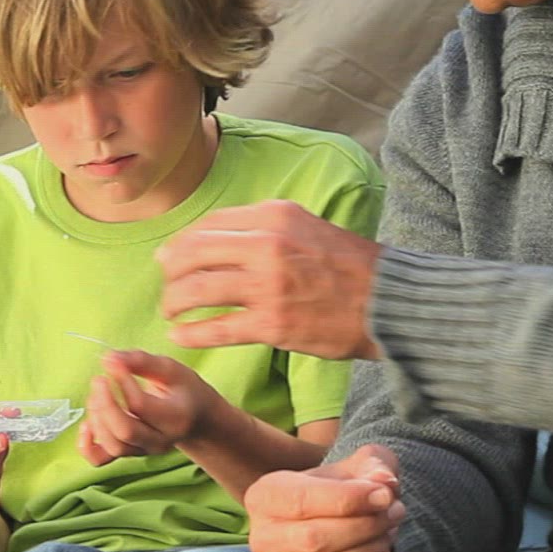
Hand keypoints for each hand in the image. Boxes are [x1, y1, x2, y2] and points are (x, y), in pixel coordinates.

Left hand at [76, 350, 219, 464]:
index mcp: (176, 417)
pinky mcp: (129, 454)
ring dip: (97, 418)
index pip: (140, 405)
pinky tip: (86, 425)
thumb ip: (141, 361)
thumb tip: (109, 359)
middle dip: (105, 403)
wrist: (195, 417)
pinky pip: (101, 460)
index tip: (115, 364)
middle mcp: (161, 440)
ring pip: (113, 445)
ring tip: (97, 395)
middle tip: (99, 379)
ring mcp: (144, 451)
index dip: (122, 382)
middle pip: (125, 431)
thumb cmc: (183, 390)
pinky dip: (87, 445)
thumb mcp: (170, 369)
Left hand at [157, 200, 382, 359]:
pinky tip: (181, 336)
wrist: (387, 300)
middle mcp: (267, 245)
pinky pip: (217, 328)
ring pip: (198, 290)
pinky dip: (192, 333)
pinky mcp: (272, 324)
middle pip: (194, 254)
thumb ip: (262, 227)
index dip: (182, 243)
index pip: (208, 225)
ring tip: (170, 312)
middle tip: (166, 286)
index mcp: (274, 215)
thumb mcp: (305, 225)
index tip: (170, 258)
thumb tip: (210, 238)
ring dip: (175, 302)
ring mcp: (268, 285)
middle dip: (170, 273)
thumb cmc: (348, 264)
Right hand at [247, 445, 404, 551]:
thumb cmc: (344, 489)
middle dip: (365, 526)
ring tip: (388, 533)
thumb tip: (385, 483)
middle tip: (394, 512)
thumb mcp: (359, 465)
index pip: (300, 501)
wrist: (340, 519)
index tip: (384, 495)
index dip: (348, 499)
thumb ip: (374, 465)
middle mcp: (263, 539)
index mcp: (265, 496)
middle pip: (313, 539)